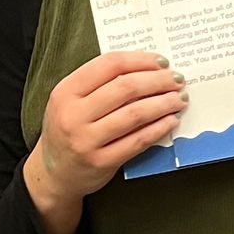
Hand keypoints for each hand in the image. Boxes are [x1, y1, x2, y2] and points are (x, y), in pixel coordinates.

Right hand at [25, 51, 187, 233]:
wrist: (53, 174)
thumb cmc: (67, 130)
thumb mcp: (70, 100)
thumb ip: (98, 83)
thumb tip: (146, 68)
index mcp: (66, 91)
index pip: (109, 64)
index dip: (140, 60)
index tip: (161, 62)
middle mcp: (73, 114)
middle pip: (126, 88)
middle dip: (158, 81)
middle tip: (177, 80)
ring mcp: (86, 140)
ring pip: (134, 114)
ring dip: (163, 104)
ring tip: (179, 99)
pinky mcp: (101, 162)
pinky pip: (137, 141)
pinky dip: (158, 129)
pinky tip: (171, 121)